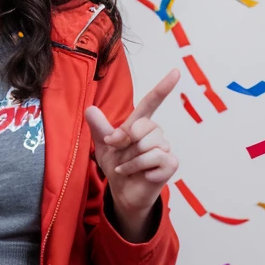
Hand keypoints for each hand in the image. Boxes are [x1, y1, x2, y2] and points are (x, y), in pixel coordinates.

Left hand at [84, 69, 179, 215]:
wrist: (122, 192)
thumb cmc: (117, 165)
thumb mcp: (103, 145)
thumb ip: (99, 127)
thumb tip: (89, 109)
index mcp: (141, 124)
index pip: (152, 102)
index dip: (163, 87)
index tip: (175, 72)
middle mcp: (156, 133)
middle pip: (142, 126)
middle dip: (124, 141)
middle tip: (118, 153)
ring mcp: (165, 148)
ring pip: (146, 144)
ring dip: (129, 159)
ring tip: (127, 167)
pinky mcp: (170, 164)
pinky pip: (153, 158)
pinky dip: (137, 168)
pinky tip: (138, 174)